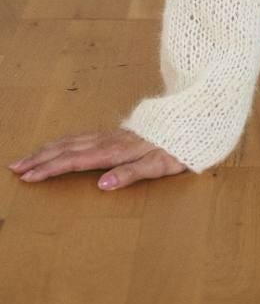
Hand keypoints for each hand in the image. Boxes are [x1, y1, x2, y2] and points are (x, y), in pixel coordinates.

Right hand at [8, 128, 188, 189]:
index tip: (27, 176)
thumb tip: (102, 184)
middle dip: (40, 158)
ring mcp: (113, 134)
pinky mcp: (118, 132)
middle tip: (15, 167)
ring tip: (28, 157)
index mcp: (116, 150)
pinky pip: (83, 135)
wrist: (196, 119)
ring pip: (73, 139)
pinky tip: (59, 145)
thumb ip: (131, 173)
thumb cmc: (179, 147)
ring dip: (49, 148)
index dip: (50, 169)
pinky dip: (64, 141)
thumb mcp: (161, 165)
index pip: (75, 161)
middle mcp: (110, 139)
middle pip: (68, 148)